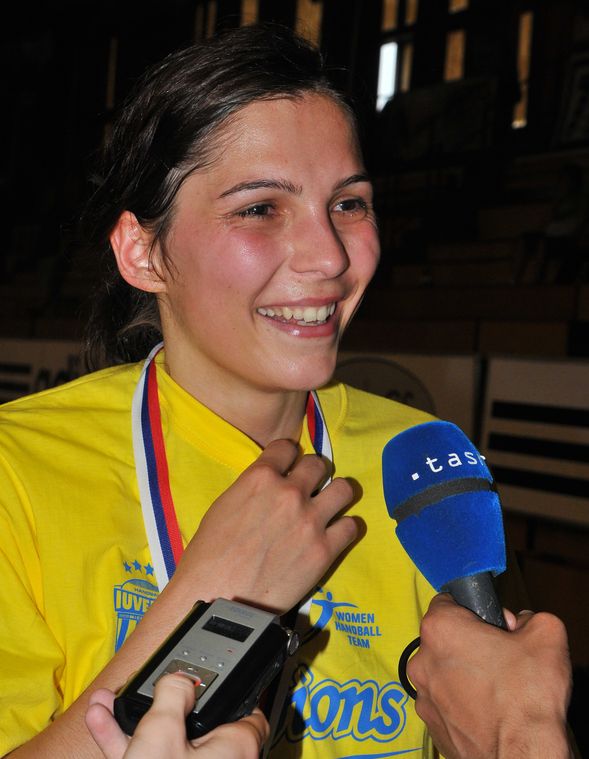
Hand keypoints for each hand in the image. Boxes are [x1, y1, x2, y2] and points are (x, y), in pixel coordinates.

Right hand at [85, 674, 268, 758]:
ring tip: (110, 700)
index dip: (226, 689)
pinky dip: (129, 744)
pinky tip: (102, 722)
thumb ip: (173, 694)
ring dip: (137, 721)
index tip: (204, 676)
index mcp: (236, 747)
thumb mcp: (161, 731)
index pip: (246, 708)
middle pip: (198, 723)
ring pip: (168, 742)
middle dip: (165, 703)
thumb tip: (180, 678)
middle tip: (147, 688)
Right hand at [170, 439, 357, 612]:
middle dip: (314, 474)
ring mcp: (310, 521)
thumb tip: (271, 486)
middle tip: (309, 488)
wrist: (218, 599)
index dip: (288, 457)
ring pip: (344, 489)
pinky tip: (333, 535)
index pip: (287, 447)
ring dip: (336, 496)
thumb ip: (253, 488)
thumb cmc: (210, 556)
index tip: (289, 466)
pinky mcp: (324, 550)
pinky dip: (344, 529)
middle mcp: (289, 493)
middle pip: (318, 464)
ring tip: (329, 507)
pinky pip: (351, 526)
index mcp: (260, 477)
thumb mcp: (225, 505)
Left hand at [407, 594, 572, 758]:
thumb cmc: (527, 697)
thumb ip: (529, 617)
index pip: (448, 602)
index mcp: (441, 629)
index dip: (476, 611)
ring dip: (464, 675)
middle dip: (470, 644)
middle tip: (501, 659)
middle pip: (445, 639)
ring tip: (496, 690)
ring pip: (444, 672)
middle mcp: (423, 660)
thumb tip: (523, 623)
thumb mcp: (545, 635)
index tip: (495, 627)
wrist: (523, 755)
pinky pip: (445, 703)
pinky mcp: (431, 725)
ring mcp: (424, 695)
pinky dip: (462, 704)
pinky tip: (487, 711)